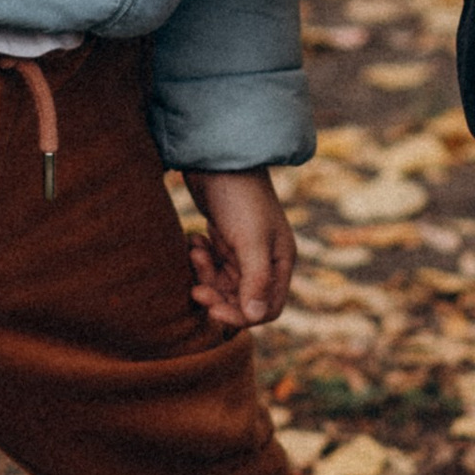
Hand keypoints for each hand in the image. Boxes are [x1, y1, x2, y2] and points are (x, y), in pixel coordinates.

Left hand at [186, 168, 294, 328]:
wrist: (216, 157)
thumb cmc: (240, 197)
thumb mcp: (251, 240)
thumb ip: (256, 279)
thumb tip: (257, 317)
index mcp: (280, 261)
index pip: (268, 308)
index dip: (242, 316)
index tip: (214, 309)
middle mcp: (265, 260)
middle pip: (241, 300)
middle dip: (217, 296)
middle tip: (196, 290)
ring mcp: (243, 251)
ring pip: (222, 284)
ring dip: (205, 275)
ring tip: (195, 250)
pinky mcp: (223, 241)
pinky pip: (210, 267)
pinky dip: (200, 259)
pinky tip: (194, 239)